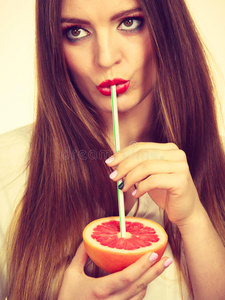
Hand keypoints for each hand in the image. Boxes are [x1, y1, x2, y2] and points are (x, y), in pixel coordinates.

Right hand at [58, 243, 172, 299]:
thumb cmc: (68, 297)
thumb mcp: (71, 274)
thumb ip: (81, 256)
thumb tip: (88, 239)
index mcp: (100, 290)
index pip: (126, 277)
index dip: (141, 266)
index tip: (153, 254)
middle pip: (139, 286)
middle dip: (155, 272)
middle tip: (167, 260)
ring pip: (139, 296)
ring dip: (150, 281)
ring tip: (158, 267)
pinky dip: (141, 291)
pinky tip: (144, 281)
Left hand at [106, 142, 200, 226]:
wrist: (185, 212)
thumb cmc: (165, 193)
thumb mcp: (148, 176)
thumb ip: (136, 166)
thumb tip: (114, 162)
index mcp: (168, 149)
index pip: (141, 146)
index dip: (123, 154)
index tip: (109, 163)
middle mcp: (176, 154)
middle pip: (143, 155)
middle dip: (124, 166)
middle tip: (113, 177)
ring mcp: (180, 166)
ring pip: (147, 167)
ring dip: (131, 178)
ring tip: (124, 188)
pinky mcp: (181, 180)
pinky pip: (153, 180)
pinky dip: (141, 188)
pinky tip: (136, 194)